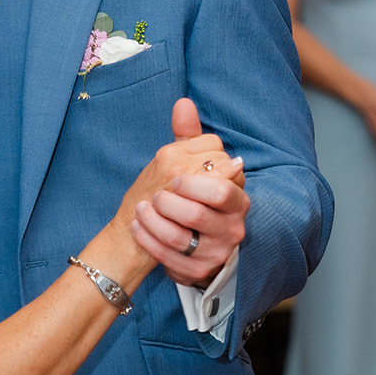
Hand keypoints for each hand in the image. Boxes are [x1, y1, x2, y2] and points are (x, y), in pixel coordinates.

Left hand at [130, 98, 249, 284]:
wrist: (178, 239)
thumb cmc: (186, 195)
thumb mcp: (190, 165)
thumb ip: (190, 137)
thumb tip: (183, 103)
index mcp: (237, 199)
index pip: (222, 186)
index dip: (191, 181)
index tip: (172, 177)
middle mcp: (233, 227)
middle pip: (199, 212)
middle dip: (169, 201)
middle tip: (157, 195)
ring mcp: (218, 252)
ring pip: (180, 236)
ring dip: (153, 220)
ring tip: (143, 208)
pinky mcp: (198, 271)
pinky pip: (168, 257)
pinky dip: (147, 239)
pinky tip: (138, 226)